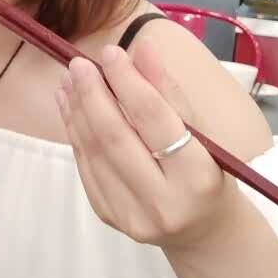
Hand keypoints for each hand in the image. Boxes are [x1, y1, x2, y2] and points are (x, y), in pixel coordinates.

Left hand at [56, 41, 240, 252]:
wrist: (204, 230)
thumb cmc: (208, 171)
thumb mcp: (202, 131)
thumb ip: (169, 90)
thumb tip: (141, 47)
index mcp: (197, 176)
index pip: (153, 118)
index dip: (128, 81)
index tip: (110, 52)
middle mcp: (163, 203)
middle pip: (115, 136)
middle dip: (92, 94)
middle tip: (78, 63)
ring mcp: (131, 215)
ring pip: (94, 151)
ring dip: (77, 110)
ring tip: (69, 79)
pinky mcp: (110, 217)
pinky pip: (86, 167)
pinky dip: (75, 131)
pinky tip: (69, 106)